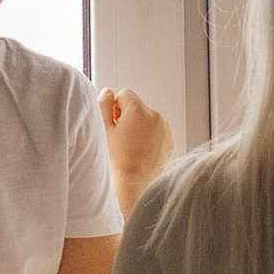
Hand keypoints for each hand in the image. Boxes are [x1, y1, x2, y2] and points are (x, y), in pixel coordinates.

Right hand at [102, 87, 173, 207]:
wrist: (135, 181)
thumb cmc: (119, 159)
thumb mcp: (105, 129)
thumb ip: (104, 105)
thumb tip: (107, 92)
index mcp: (138, 110)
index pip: (125, 94)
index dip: (116, 107)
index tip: (115, 123)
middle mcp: (154, 115)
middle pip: (137, 106)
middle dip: (129, 116)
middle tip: (122, 137)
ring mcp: (164, 127)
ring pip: (148, 117)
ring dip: (140, 126)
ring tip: (132, 145)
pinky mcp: (169, 138)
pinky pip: (157, 129)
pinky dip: (150, 136)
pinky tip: (141, 150)